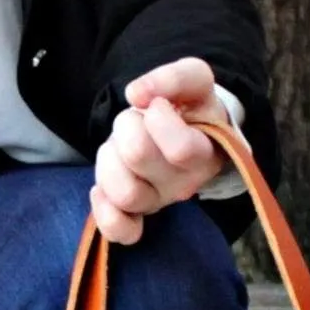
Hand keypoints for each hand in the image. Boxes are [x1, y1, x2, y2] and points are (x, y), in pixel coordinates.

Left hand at [89, 57, 230, 246]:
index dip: (158, 118)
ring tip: (120, 147)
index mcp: (207, 153)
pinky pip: (119, 231)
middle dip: (127, 126)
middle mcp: (187, 184)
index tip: (158, 106)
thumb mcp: (193, 79)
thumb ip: (172, 78)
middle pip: (138, 157)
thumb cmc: (190, 106)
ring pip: (124, 194)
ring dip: (109, 159)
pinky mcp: (138, 216)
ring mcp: (161, 202)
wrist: (188, 129)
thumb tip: (138, 95)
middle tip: (137, 122)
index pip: (181, 149)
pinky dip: (103, 209)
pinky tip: (102, 187)